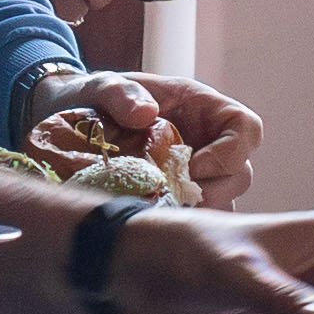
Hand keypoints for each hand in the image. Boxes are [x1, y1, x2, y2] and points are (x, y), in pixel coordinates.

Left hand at [47, 70, 267, 206]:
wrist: (68, 123)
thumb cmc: (95, 99)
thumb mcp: (103, 86)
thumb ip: (121, 93)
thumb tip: (145, 114)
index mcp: (202, 109)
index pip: (245, 128)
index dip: (230, 152)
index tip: (193, 166)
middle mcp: (207, 144)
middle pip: (240, 174)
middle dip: (213, 192)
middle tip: (172, 201)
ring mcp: (195, 175)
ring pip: (222, 203)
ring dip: (197, 215)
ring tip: (158, 216)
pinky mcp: (177, 200)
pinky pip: (194, 219)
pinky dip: (179, 226)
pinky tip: (149, 226)